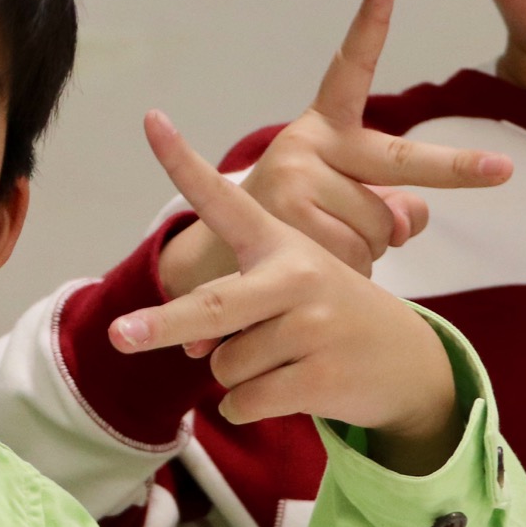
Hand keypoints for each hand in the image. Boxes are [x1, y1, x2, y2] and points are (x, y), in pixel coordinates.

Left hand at [114, 111, 463, 475]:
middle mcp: (298, 275)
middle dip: (161, 324)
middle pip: (214, 308)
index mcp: (280, 241)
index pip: (224, 199)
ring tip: (285, 359)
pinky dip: (248, 406)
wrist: (407, 358)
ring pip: (224, 366)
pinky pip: (245, 401)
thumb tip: (194, 353)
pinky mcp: (323, 375)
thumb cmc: (326, 313)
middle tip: (118, 335)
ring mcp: (314, 325)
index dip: (183, 162)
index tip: (152, 120)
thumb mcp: (287, 292)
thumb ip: (233, 310)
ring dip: (236, 376)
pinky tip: (289, 389)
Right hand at [157, 0, 511, 318]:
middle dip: (457, 168)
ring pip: (382, 227)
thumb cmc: (300, 220)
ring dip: (370, 252)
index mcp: (326, 128)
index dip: (369, 22)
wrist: (223, 258)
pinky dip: (353, 273)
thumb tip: (412, 218)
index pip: (350, 67)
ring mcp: (294, 179)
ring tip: (325, 247)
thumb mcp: (348, 200)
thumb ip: (394, 202)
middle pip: (398, 162)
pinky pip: (359, 258)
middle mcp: (307, 143)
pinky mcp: (287, 221)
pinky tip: (316, 267)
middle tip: (504, 168)